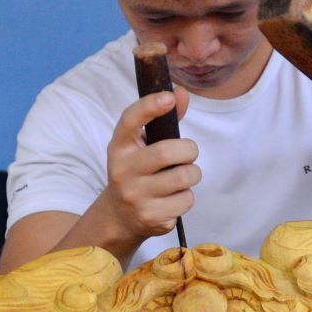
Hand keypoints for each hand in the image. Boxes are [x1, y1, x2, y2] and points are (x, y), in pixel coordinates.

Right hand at [98, 89, 198, 239]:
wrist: (120, 216)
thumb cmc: (137, 172)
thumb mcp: (142, 146)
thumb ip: (163, 120)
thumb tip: (181, 93)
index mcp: (119, 147)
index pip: (130, 120)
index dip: (150, 106)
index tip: (168, 97)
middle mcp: (123, 171)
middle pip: (167, 152)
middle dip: (189, 150)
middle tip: (188, 154)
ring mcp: (135, 197)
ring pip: (183, 177)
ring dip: (193, 174)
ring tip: (183, 177)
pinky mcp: (150, 218)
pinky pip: (185, 201)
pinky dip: (187, 197)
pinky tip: (173, 199)